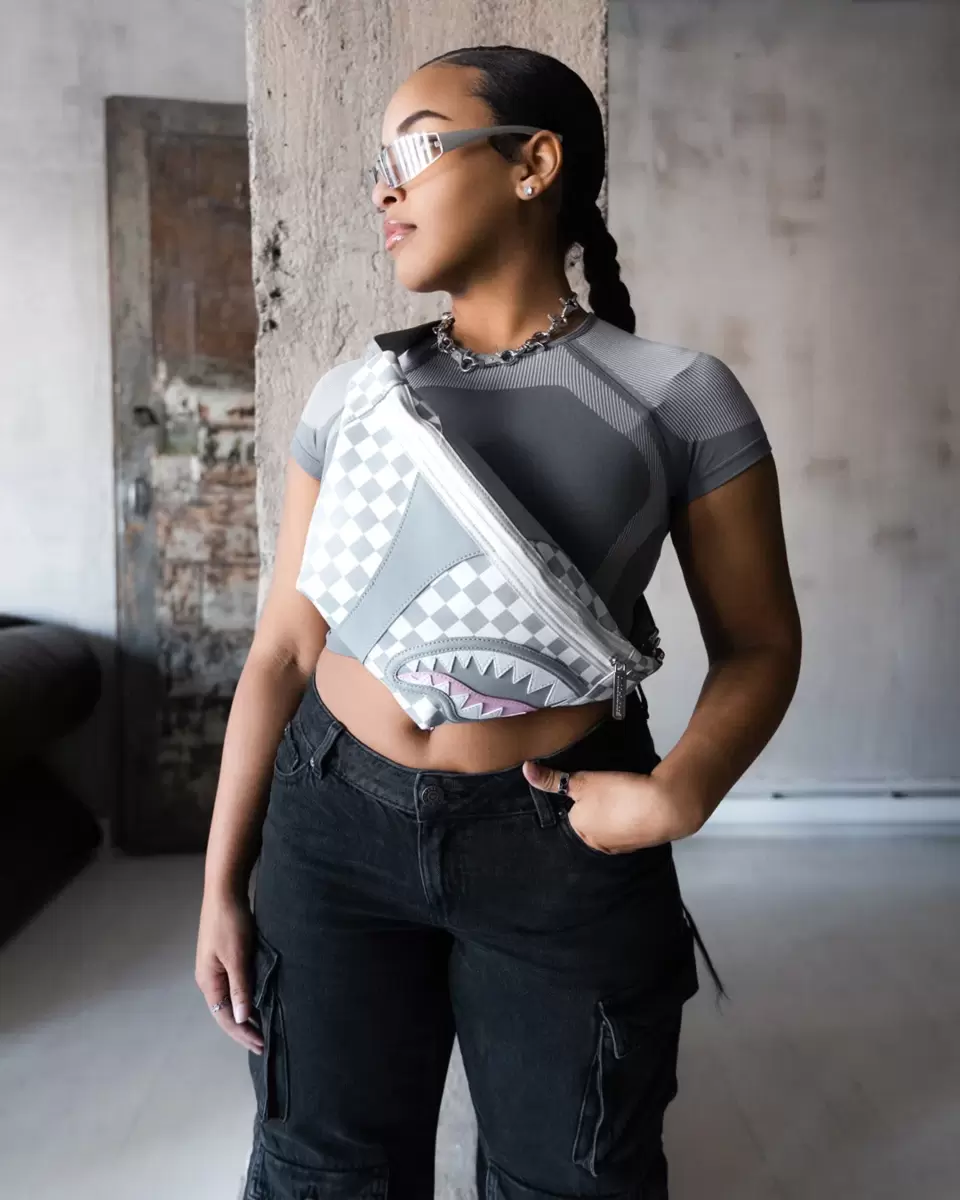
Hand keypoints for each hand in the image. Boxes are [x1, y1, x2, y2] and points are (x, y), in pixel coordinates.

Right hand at [195, 888, 263, 1054]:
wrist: (225, 890)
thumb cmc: (230, 922)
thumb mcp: (237, 956)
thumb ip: (240, 988)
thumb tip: (243, 1019)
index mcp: (208, 981)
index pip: (225, 1018)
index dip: (243, 1034)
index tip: (262, 1046)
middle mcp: (209, 978)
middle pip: (226, 1012)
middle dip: (244, 1029)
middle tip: (265, 1044)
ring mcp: (215, 967)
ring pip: (230, 999)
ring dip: (245, 1015)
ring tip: (264, 1028)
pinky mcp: (225, 957)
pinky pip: (235, 986)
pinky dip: (246, 998)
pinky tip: (258, 1001)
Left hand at [521, 760, 702, 851]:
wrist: (666, 806)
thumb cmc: (620, 794)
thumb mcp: (582, 781)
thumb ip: (553, 779)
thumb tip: (525, 770)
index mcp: (580, 831)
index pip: (573, 811)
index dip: (583, 794)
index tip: (596, 784)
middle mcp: (598, 845)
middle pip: (592, 820)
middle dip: (600, 805)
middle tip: (612, 786)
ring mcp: (622, 847)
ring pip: (613, 825)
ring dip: (618, 812)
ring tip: (626, 794)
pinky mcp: (642, 843)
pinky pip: (631, 828)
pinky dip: (633, 817)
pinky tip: (640, 804)